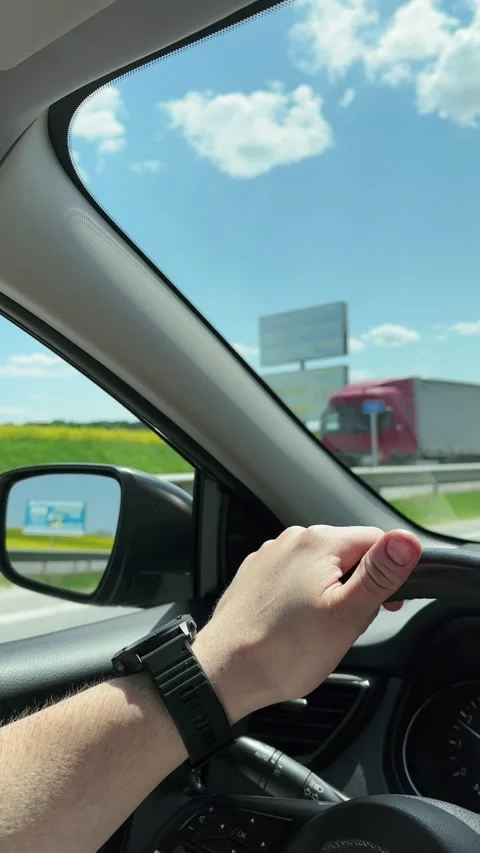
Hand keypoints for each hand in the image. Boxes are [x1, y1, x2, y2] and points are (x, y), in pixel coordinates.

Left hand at [195, 525, 420, 722]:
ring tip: (319, 630)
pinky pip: (293, 578)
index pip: (376, 540)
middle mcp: (292, 539)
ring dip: (330, 592)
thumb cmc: (284, 650)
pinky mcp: (255, 575)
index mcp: (319, 541)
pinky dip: (302, 597)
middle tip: (348, 625)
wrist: (224, 672)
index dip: (391, 574)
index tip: (388, 606)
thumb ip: (379, 575)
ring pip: (320, 567)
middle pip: (347, 554)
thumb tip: (406, 541)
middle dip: (357, 586)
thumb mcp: (347, 615)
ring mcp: (270, 556)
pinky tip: (295, 626)